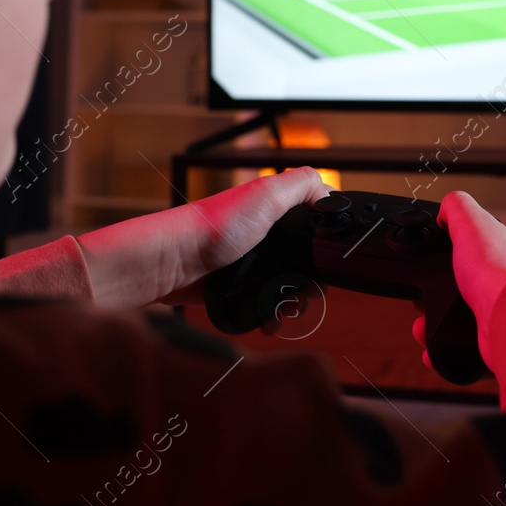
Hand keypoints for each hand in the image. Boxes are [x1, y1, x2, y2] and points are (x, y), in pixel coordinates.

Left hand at [78, 167, 330, 307]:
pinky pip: (264, 303)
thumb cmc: (212, 227)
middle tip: (307, 292)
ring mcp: (251, 262)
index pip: (314, 226)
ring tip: (289, 310)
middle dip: (310, 281)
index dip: (325, 244)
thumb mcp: (266, 194)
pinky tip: (271, 320)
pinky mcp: (238, 286)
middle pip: (304, 261)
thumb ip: (303, 185)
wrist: (173, 263)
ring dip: (293, 302)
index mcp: (275, 210)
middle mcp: (265, 235)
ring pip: (286, 286)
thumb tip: (332, 195)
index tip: (329, 263)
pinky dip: (271, 313)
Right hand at [411, 191, 505, 368]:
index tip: (441, 255)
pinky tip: (429, 341)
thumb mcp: (473, 221)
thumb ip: (458, 207)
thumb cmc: (501, 273)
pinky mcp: (496, 340)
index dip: (460, 249)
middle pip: (472, 283)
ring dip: (437, 317)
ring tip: (421, 318)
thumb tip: (446, 211)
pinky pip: (463, 345)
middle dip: (442, 289)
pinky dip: (442, 344)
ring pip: (464, 315)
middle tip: (425, 292)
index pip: (488, 245)